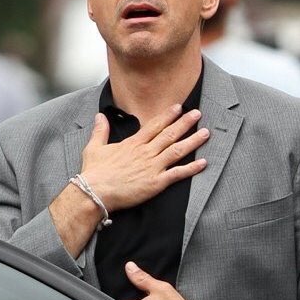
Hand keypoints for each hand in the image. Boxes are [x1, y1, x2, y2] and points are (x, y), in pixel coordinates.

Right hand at [82, 104, 209, 211]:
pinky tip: (203, 163)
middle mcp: (145, 152)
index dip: (168, 115)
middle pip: (169, 134)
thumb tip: (99, 116)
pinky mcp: (155, 183)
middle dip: (185, 123)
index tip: (179, 107)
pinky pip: (177, 174)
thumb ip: (100, 131)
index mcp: (133, 144)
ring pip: (177, 150)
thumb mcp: (94, 147)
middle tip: (198, 114)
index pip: (154, 125)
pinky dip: (191, 168)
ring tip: (206, 133)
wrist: (94, 192)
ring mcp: (152, 167)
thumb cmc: (94, 173)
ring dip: (192, 141)